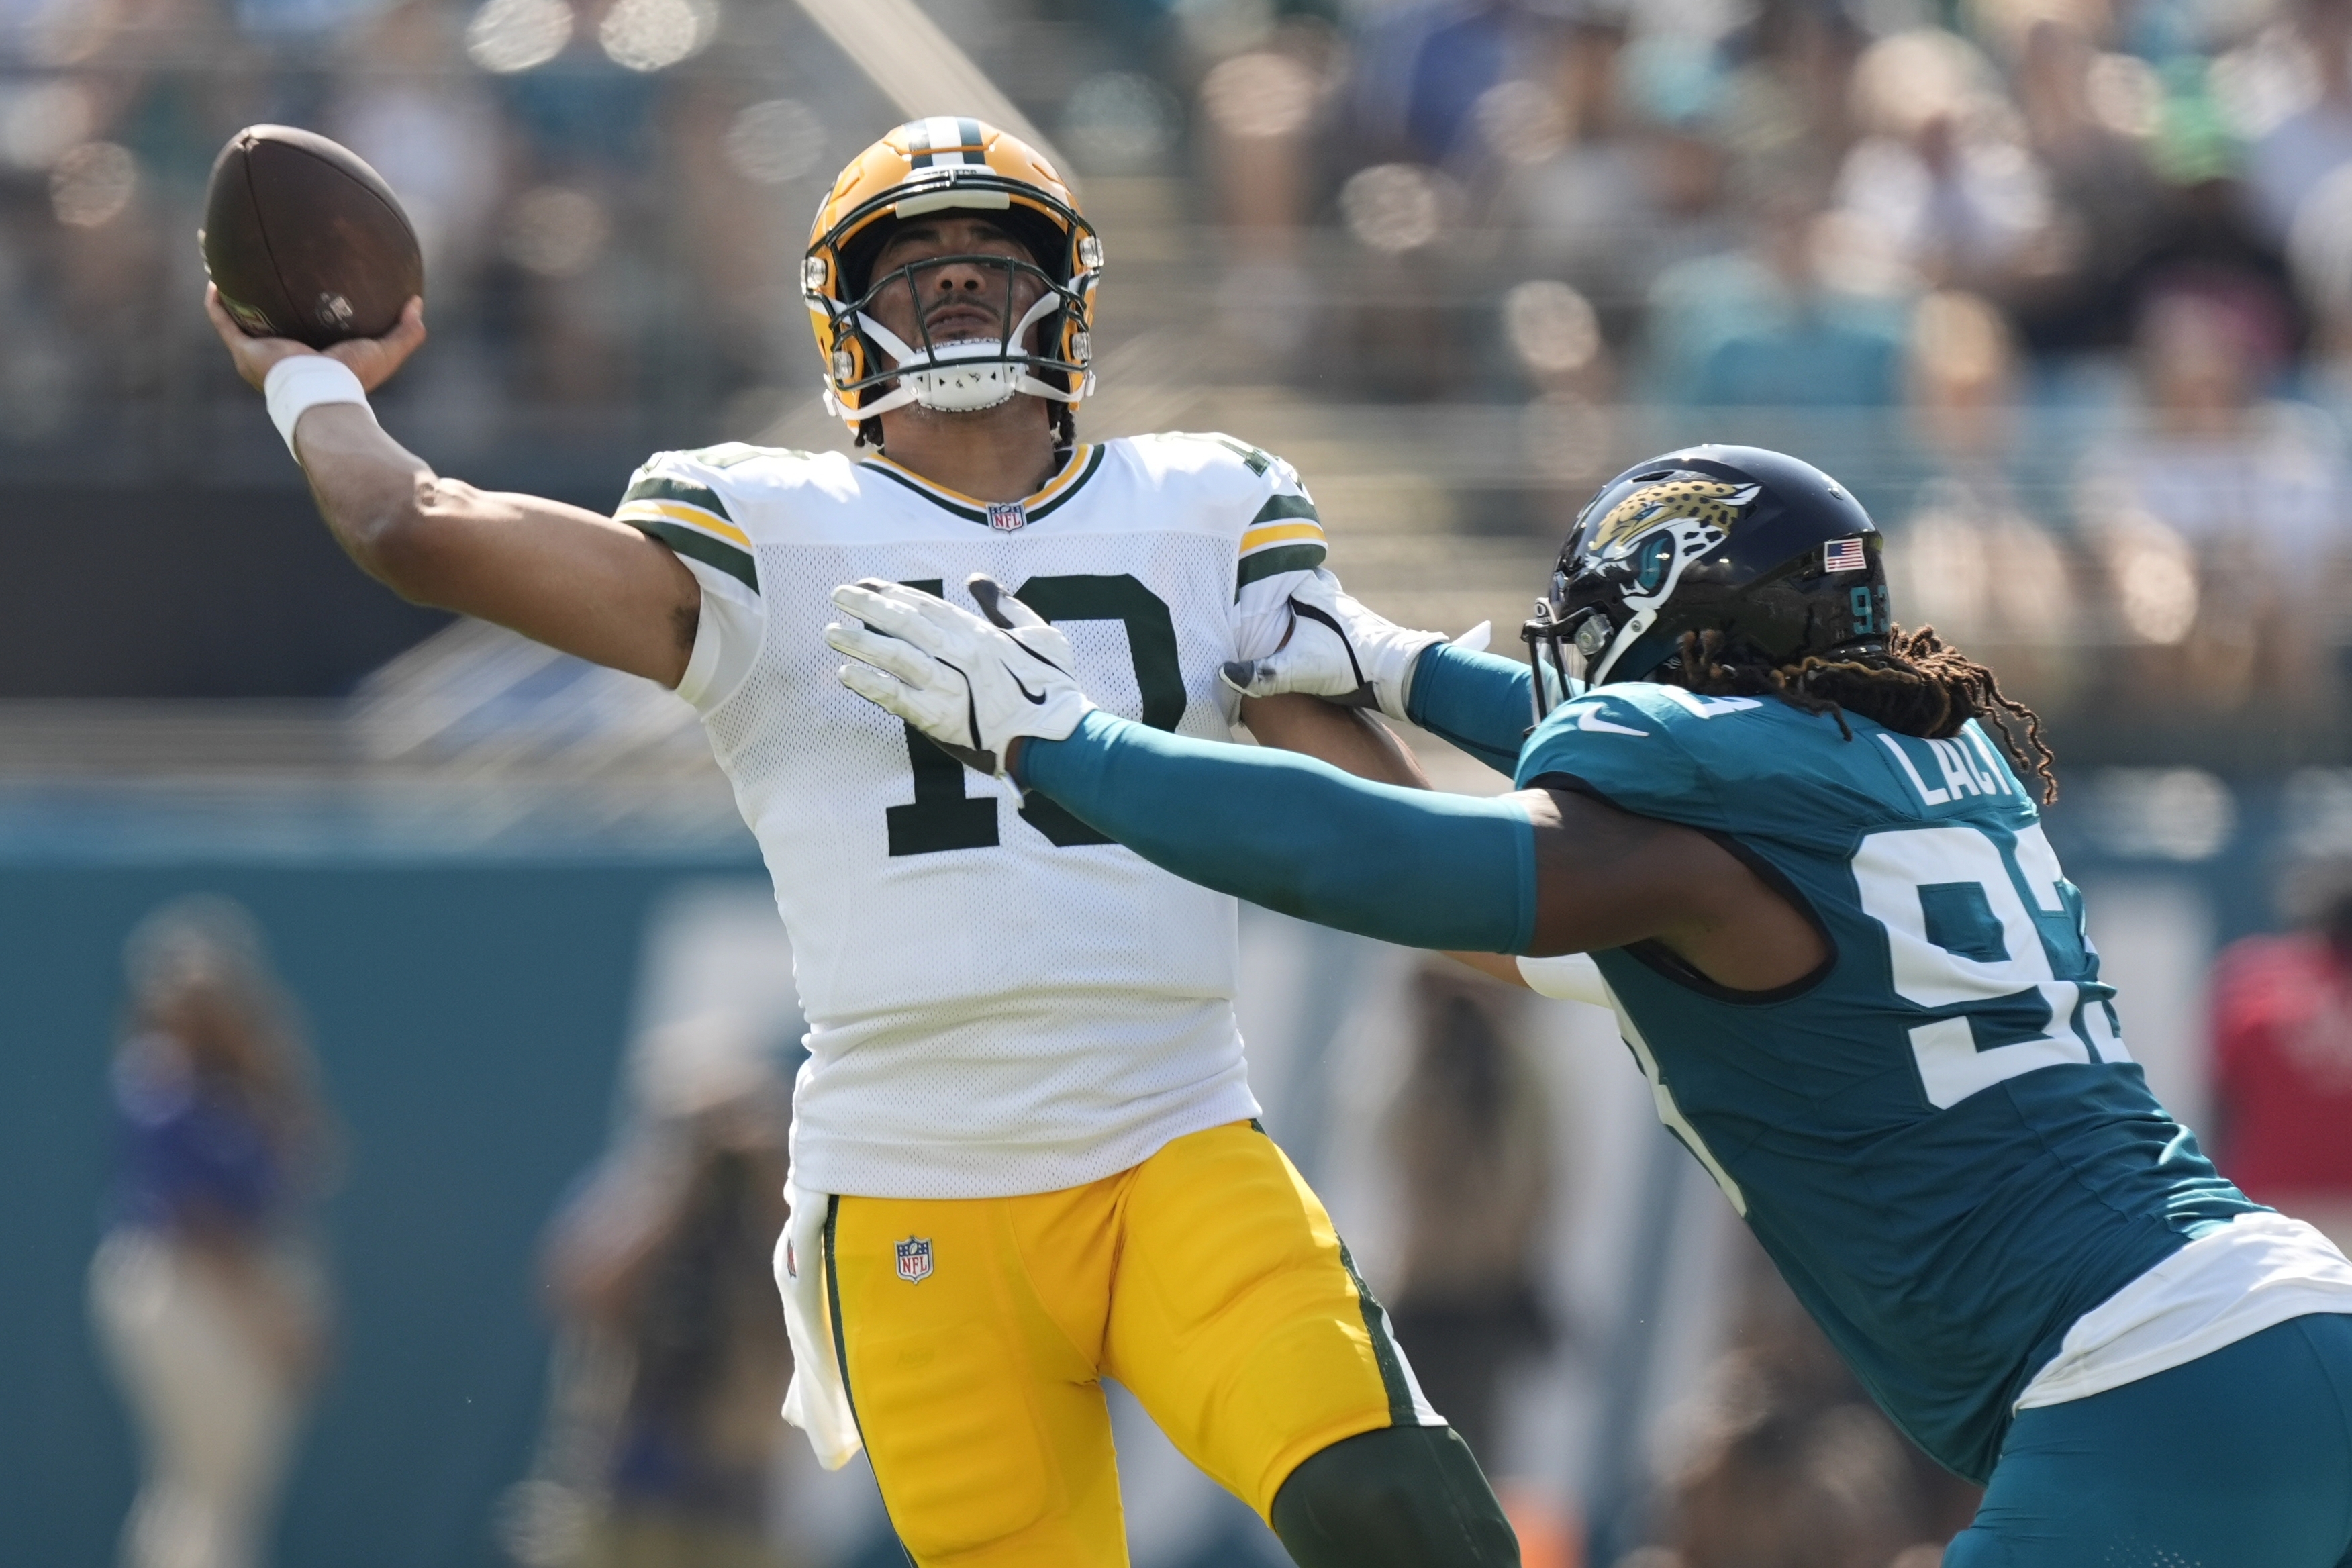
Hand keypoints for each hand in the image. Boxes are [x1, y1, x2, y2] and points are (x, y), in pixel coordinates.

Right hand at [205, 284, 426, 393]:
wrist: (324, 395)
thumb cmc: (354, 379)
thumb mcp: (385, 351)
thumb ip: (405, 330)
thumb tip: (417, 302)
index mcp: (308, 359)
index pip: (300, 332)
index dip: (296, 312)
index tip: (297, 289)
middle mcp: (279, 358)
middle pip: (263, 324)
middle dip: (257, 302)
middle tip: (256, 273)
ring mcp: (258, 356)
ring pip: (237, 321)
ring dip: (229, 296)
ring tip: (224, 268)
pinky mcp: (245, 351)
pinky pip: (224, 322)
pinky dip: (217, 302)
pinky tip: (215, 279)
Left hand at [826, 575, 1095, 776]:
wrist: (1060, 737)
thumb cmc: (1054, 687)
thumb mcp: (1041, 633)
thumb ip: (1006, 605)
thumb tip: (978, 579)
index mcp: (980, 633)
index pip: (926, 605)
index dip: (892, 592)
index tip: (866, 583)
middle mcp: (960, 654)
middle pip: (904, 623)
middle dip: (868, 606)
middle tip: (838, 594)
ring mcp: (949, 685)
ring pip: (896, 656)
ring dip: (861, 642)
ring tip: (832, 633)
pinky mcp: (941, 718)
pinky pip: (898, 698)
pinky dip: (872, 685)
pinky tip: (847, 674)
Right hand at [1220, 572, 1447, 723]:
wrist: (1396, 672)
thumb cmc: (1349, 663)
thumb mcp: (1298, 670)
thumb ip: (1261, 673)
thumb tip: (1224, 672)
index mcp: (1312, 592)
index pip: (1279, 568)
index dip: (1259, 568)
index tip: (1240, 567)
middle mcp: (1330, 593)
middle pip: (1299, 578)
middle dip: (1280, 581)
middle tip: (1260, 589)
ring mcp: (1345, 608)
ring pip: (1317, 594)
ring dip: (1300, 599)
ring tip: (1280, 612)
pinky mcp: (1357, 625)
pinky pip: (1329, 612)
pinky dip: (1316, 616)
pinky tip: (1310, 633)